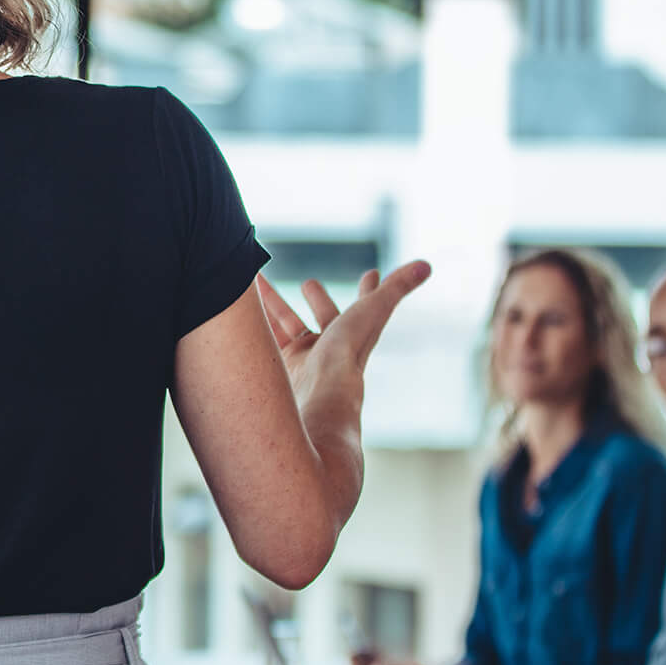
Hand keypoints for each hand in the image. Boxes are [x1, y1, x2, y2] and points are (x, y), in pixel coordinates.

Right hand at [254, 263, 430, 406]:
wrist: (316, 399)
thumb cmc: (347, 355)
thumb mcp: (373, 310)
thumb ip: (396, 287)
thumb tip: (426, 265)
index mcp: (354, 335)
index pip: (365, 306)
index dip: (369, 290)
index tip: (372, 274)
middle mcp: (330, 349)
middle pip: (324, 317)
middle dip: (316, 299)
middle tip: (309, 283)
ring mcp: (302, 360)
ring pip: (286, 326)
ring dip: (273, 305)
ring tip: (256, 286)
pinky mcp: (277, 369)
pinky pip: (265, 341)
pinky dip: (253, 326)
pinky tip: (238, 314)